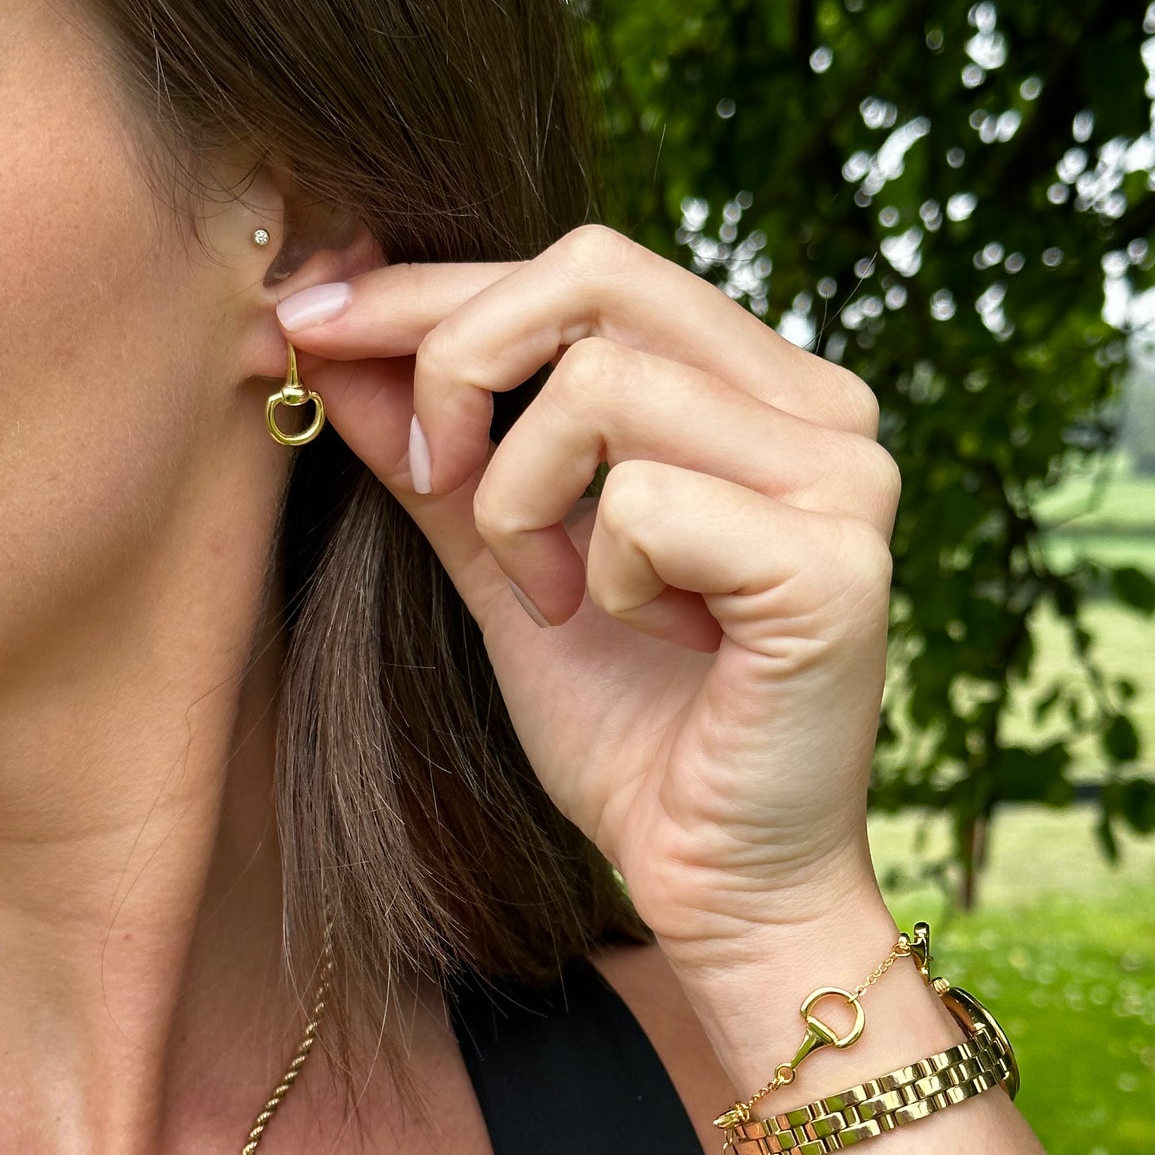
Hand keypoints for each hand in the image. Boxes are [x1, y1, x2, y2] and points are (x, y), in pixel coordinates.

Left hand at [274, 224, 901, 978]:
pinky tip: (646, 636)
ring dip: (525, 503)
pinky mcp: (837, 566)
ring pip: (602, 387)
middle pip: (594, 277)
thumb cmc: (630, 735)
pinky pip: (646, 503)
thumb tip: (329, 343)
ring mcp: (846, 480)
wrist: (715, 883)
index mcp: (762, 391)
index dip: (433, 287)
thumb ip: (440, 457)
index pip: (587, 271)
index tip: (307, 321)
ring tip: (556, 597)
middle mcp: (825, 410)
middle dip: (461, 369)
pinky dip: (604, 576)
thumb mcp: (507, 568)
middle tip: (437, 481)